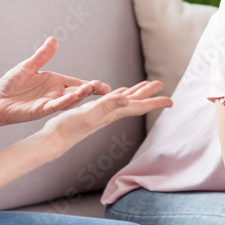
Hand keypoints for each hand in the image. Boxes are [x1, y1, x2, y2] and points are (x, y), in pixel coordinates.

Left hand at [0, 37, 110, 125]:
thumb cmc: (11, 84)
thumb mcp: (28, 66)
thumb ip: (42, 56)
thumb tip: (54, 40)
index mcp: (55, 83)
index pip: (78, 83)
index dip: (91, 85)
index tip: (105, 86)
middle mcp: (56, 93)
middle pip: (78, 93)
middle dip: (92, 91)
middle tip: (105, 89)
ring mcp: (49, 102)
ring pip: (69, 100)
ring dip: (80, 95)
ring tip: (91, 89)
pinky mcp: (40, 110)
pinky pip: (55, 105)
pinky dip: (64, 101)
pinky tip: (73, 97)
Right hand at [42, 81, 171, 150]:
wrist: (54, 139)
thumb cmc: (68, 128)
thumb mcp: (89, 114)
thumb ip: (107, 106)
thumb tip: (125, 99)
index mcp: (112, 113)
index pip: (138, 106)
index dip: (155, 103)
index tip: (171, 100)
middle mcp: (110, 114)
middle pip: (134, 102)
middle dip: (148, 94)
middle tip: (160, 84)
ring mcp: (101, 114)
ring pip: (123, 101)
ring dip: (135, 93)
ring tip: (144, 85)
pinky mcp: (92, 112)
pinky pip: (110, 101)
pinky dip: (118, 95)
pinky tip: (118, 93)